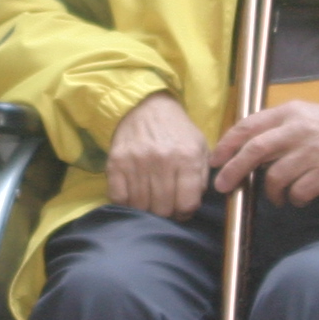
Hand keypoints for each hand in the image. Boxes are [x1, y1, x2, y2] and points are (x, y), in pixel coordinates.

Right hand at [107, 90, 210, 218]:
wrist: (146, 106)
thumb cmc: (176, 131)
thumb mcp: (199, 147)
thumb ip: (202, 177)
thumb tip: (192, 205)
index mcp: (187, 157)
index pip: (187, 203)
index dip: (185, 212)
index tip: (182, 208)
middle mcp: (162, 160)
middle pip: (163, 209)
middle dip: (166, 213)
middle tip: (165, 205)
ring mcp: (137, 162)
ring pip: (141, 206)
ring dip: (146, 209)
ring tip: (151, 200)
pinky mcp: (115, 163)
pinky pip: (119, 198)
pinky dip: (126, 203)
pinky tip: (133, 196)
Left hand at [209, 100, 318, 206]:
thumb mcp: (301, 114)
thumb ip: (273, 126)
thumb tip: (241, 147)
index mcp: (288, 112)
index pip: (249, 126)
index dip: (227, 145)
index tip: (216, 160)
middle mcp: (298, 130)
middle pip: (255, 151)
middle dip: (234, 170)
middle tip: (225, 185)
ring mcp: (312, 152)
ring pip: (275, 176)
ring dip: (270, 191)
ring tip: (276, 196)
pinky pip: (299, 192)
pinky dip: (294, 199)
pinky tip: (297, 198)